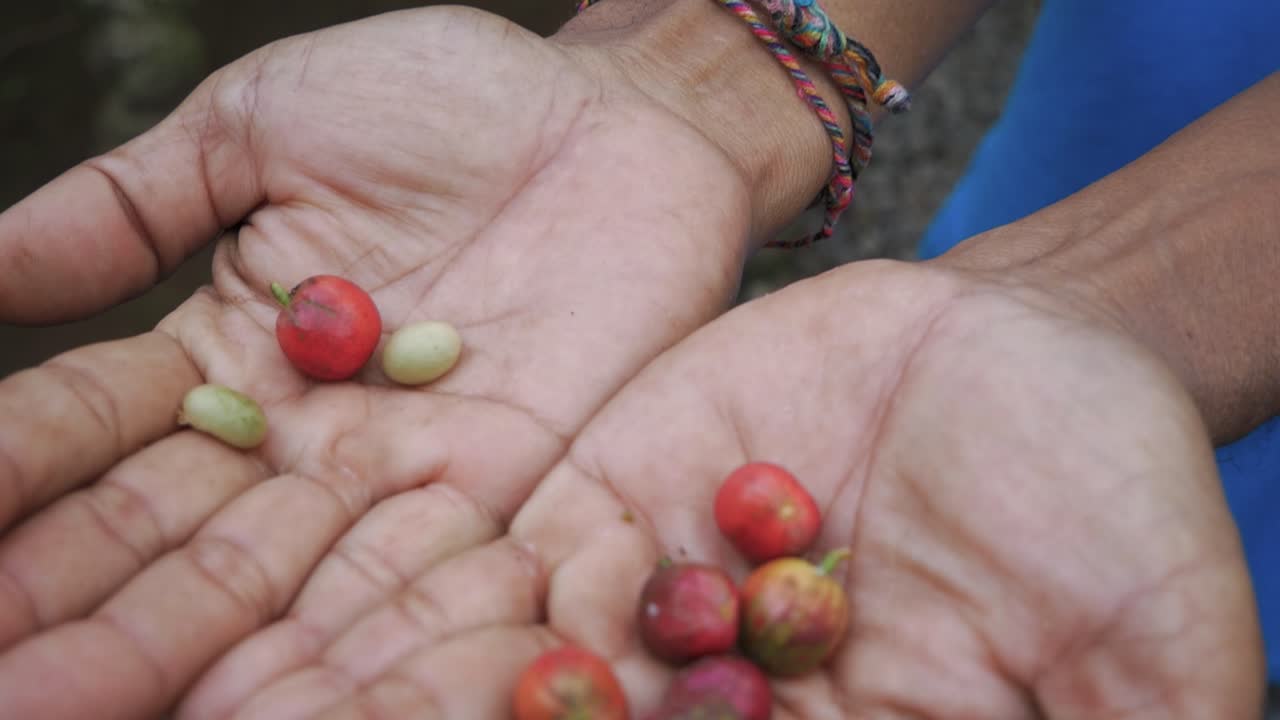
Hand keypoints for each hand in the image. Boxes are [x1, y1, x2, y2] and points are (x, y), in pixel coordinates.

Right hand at [0, 5, 773, 716]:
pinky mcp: (507, 485)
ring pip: (282, 583)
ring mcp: (404, 470)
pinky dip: (354, 634)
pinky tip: (263, 697)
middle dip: (86, 606)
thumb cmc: (445, 103)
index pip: (97, 431)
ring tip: (81, 706)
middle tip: (6, 678)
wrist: (614, 118)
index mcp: (228, 348)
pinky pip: (418, 576)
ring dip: (193, 647)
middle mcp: (306, 434)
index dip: (19, 475)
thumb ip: (130, 206)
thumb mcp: (264, 128)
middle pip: (177, 538)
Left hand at [236, 259, 1257, 717]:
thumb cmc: (1117, 509)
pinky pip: (496, 559)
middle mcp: (702, 711)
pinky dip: (404, 594)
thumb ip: (1114, 718)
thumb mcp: (1152, 649)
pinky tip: (294, 623)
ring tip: (233, 715)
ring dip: (364, 702)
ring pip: (490, 680)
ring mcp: (643, 612)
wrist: (1041, 357)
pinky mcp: (605, 503)